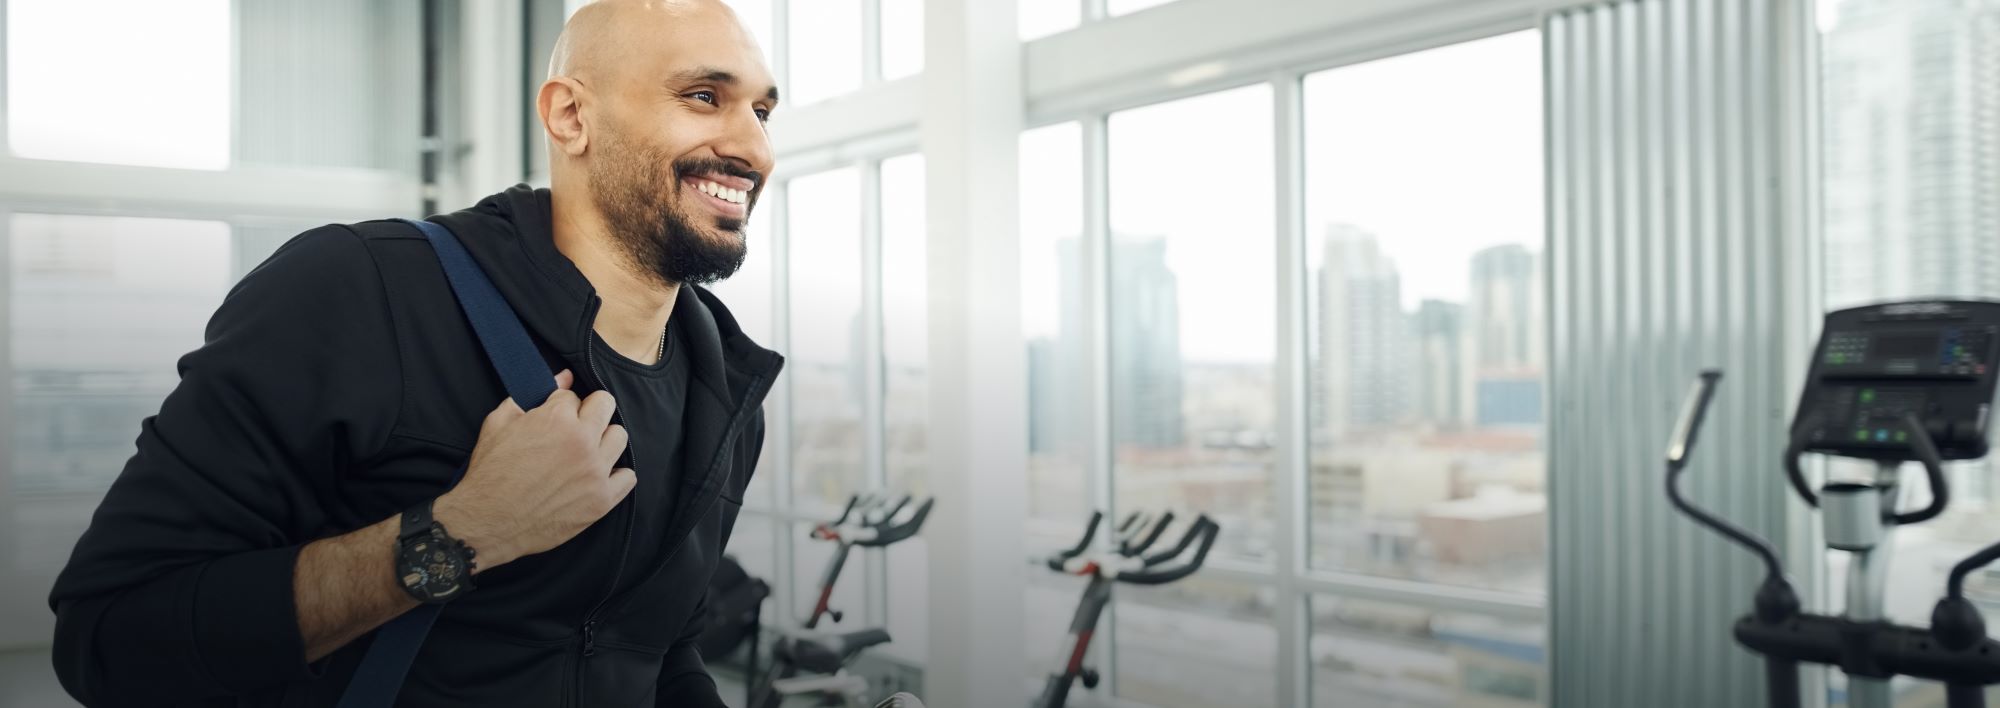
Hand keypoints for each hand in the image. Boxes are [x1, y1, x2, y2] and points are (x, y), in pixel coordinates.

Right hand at [433, 369, 634, 571]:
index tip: (552, 419)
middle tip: (574, 427)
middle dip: (589, 411)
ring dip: (603, 441)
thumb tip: (563, 377)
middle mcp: (582, 441)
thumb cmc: (489, 472)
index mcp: (557, 418)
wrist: (486, 521)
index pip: (573, 395)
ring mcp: (595, 471)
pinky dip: (616, 475)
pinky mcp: (601, 500)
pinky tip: (598, 476)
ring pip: (619, 438)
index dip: (559, 406)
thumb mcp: (499, 423)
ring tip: (585, 452)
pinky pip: (628, 477)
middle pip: (606, 406)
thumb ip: (531, 395)